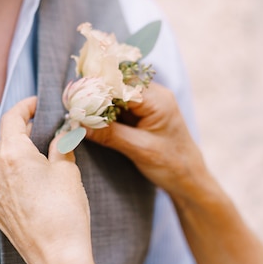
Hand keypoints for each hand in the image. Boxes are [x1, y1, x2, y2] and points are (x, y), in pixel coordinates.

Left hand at [0, 97, 93, 263]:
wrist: (57, 253)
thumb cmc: (65, 212)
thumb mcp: (69, 172)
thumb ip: (62, 147)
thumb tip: (63, 134)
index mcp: (14, 152)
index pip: (12, 119)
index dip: (25, 107)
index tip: (36, 105)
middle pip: (1, 140)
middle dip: (19, 134)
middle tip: (40, 137)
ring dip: (3, 155)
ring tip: (23, 160)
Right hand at [86, 82, 207, 203]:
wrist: (189, 179)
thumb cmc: (172, 165)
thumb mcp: (139, 150)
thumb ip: (110, 135)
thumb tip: (79, 125)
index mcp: (157, 100)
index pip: (121, 84)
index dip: (98, 89)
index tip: (76, 99)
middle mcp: (154, 96)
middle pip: (118, 86)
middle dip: (96, 95)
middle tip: (73, 107)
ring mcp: (148, 104)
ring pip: (117, 97)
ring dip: (99, 105)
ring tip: (79, 114)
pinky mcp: (143, 115)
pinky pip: (120, 108)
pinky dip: (106, 113)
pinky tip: (92, 121)